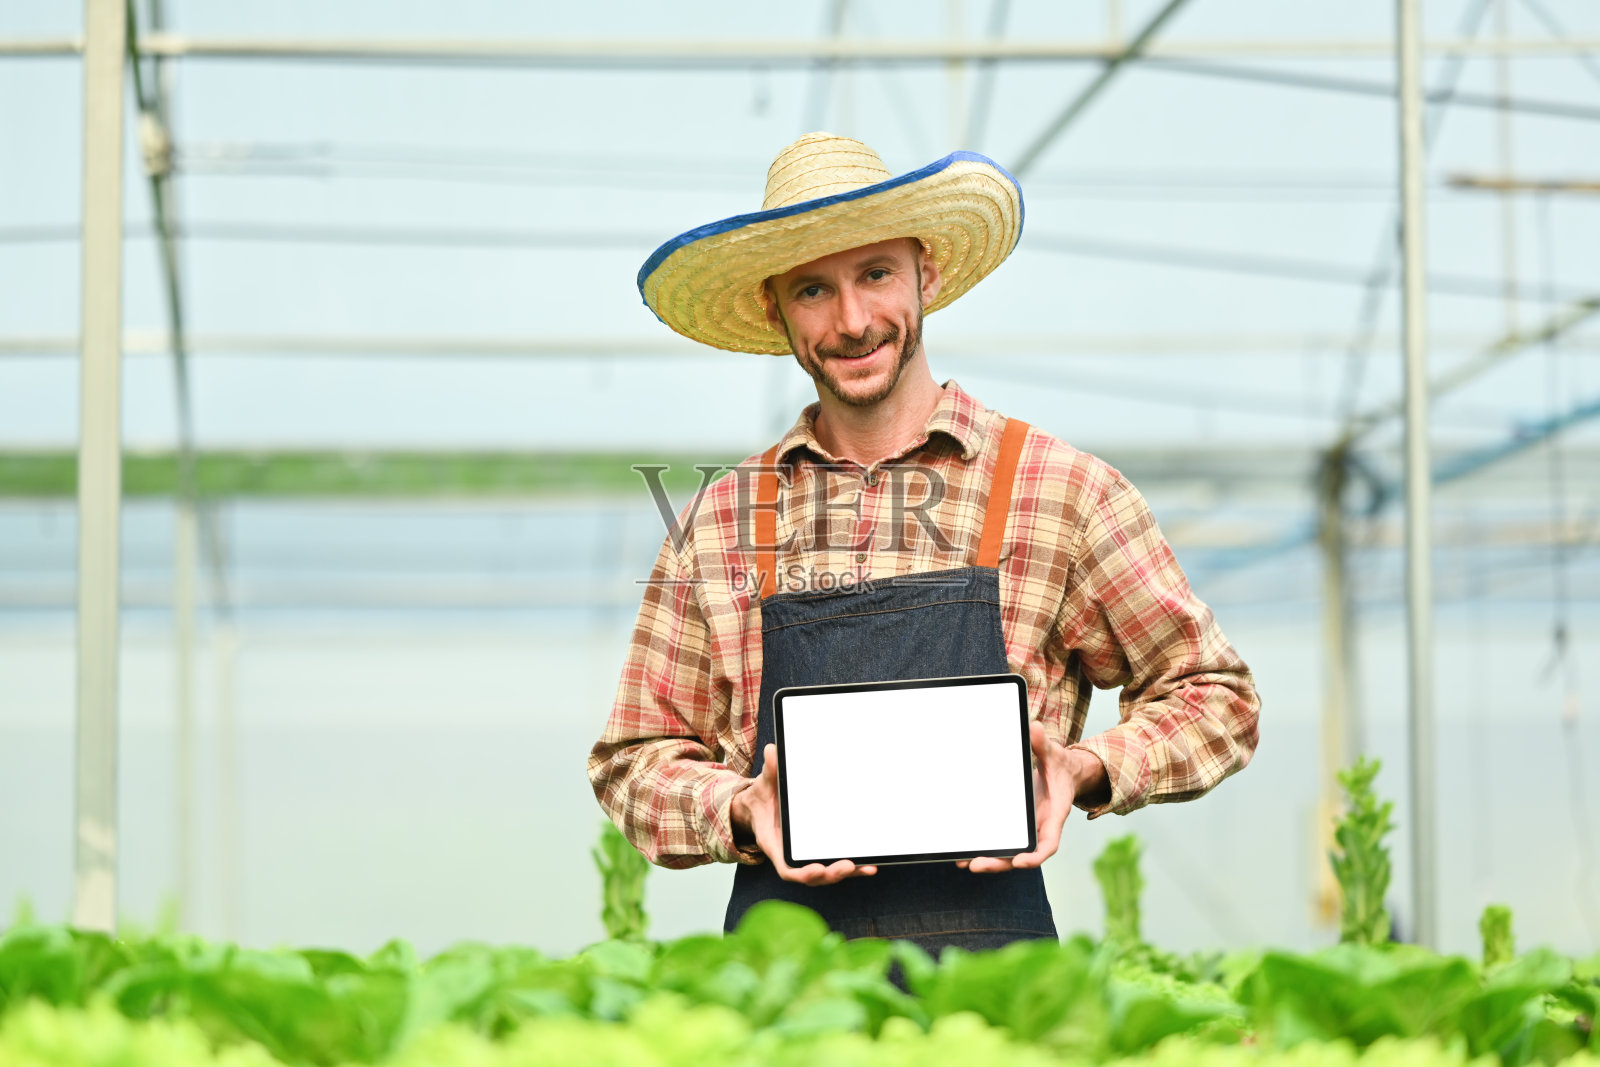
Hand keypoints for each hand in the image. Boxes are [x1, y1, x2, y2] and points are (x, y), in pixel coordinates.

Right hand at [731, 743, 877, 884]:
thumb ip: (770, 771)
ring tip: (866, 866)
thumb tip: (773, 751)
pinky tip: (870, 863)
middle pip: (813, 875)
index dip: (802, 872)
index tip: (816, 869)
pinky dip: (854, 866)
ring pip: (828, 872)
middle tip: (848, 866)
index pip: (787, 868)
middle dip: (831, 873)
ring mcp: (807, 855)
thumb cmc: (764, 797)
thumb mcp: (764, 784)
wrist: (764, 804)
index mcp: (775, 845)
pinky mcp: (820, 850)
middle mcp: (792, 855)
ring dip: (848, 872)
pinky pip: (837, 860)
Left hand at [959, 722, 1105, 873]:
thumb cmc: (1058, 766)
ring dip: (988, 860)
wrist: (1062, 773)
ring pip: (1009, 853)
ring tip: (963, 862)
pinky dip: (986, 849)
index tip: (1020, 861)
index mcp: (1054, 815)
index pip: (1048, 843)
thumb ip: (1043, 744)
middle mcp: (1040, 828)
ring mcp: (1028, 829)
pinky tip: (964, 852)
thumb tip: (1034, 728)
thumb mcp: (1053, 754)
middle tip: (976, 864)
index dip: (1035, 855)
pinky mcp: (1016, 826)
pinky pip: (1002, 841)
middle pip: (1023, 854)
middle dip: (1000, 863)